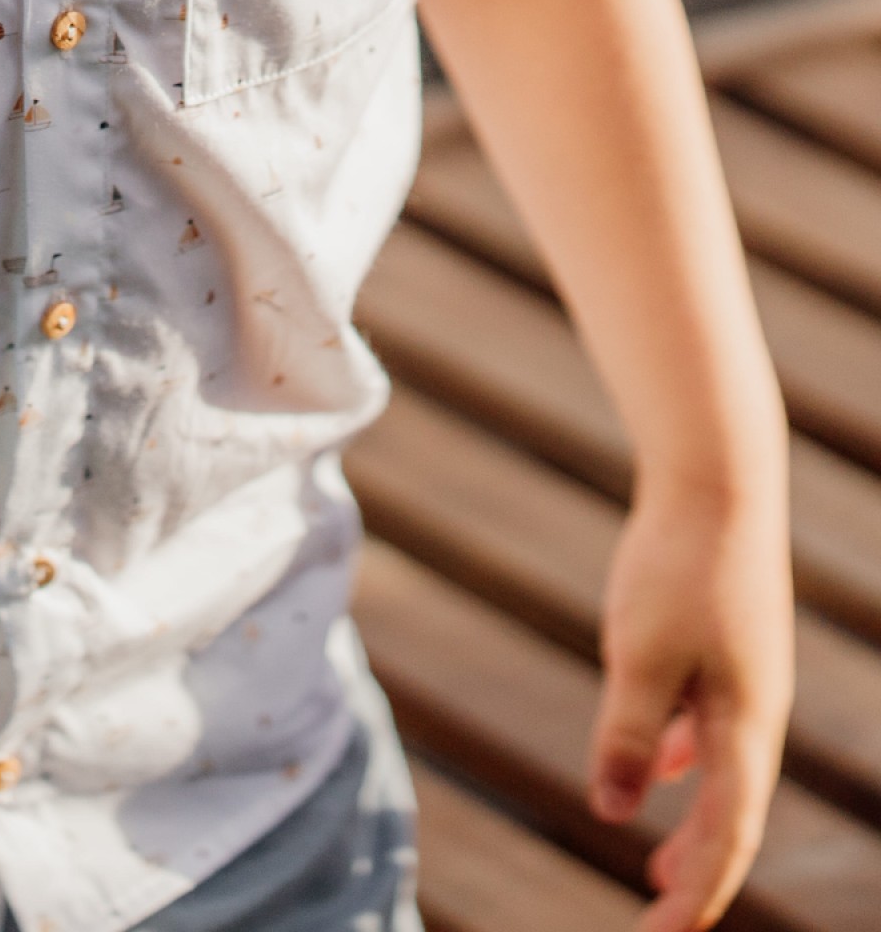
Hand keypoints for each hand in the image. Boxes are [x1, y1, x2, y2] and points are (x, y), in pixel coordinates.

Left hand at [589, 474, 792, 931]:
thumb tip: (612, 812)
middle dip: (697, 872)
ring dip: (693, 824)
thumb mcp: (639, 652)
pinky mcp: (728, 649)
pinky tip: (657, 766)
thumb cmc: (678, 563)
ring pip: (723, 773)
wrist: (718, 480)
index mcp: (744, 723)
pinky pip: (712, 729)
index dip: (696, 890)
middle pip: (732, 815)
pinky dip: (684, 761)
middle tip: (658, 920)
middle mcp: (756, 711)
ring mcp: (747, 679)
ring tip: (657, 865)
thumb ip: (627, 733)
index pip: (727, 833)